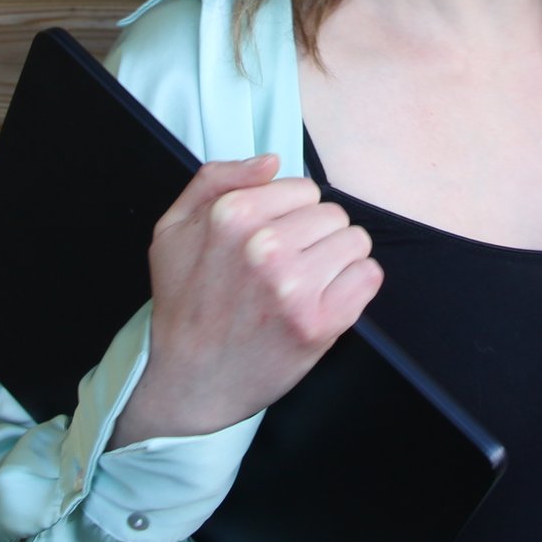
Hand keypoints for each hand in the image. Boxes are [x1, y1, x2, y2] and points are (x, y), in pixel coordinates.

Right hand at [109, 154, 380, 446]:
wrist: (187, 381)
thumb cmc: (183, 303)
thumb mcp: (173, 228)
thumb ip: (216, 179)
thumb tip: (272, 161)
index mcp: (231, 215)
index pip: (303, 189)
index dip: (291, 214)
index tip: (272, 239)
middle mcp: (265, 247)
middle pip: (332, 214)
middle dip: (316, 236)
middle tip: (288, 267)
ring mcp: (294, 287)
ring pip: (355, 242)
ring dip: (337, 260)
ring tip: (307, 284)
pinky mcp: (319, 323)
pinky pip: (368, 276)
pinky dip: (354, 286)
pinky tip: (326, 300)